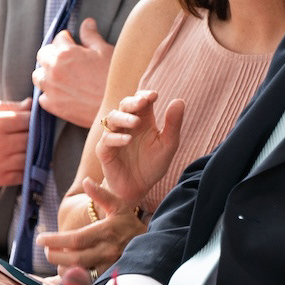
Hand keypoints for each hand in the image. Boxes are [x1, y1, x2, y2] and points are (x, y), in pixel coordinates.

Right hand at [0, 97, 32, 188]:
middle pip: (32, 139)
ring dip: (35, 153)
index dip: (35, 119)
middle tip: (38, 133)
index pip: (29, 120)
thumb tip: (31, 105)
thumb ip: (6, 106)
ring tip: (34, 147)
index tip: (36, 119)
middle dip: (37, 136)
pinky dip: (28, 169)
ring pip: (30, 158)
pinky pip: (22, 175)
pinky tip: (26, 161)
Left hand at [32, 18, 113, 126]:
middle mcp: (54, 70)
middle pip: (43, 55)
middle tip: (67, 59)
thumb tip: (87, 23)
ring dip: (47, 73)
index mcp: (66, 53)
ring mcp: (52, 89)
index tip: (73, 44)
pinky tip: (63, 93)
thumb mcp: (105, 52)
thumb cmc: (115, 77)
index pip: (59, 38)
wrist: (119, 107)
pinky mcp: (54, 106)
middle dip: (54, 54)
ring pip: (38, 76)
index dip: (68, 39)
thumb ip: (91, 36)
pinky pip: (43, 97)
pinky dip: (50, 94)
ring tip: (62, 76)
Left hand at [42, 178, 145, 272]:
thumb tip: (86, 181)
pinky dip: (73, 275)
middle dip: (55, 255)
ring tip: (55, 257)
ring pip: (79, 271)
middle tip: (45, 250)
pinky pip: (86, 280)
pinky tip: (66, 268)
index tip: (40, 239)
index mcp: (107, 231)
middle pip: (74, 258)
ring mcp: (109, 265)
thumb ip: (101, 194)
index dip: (56, 240)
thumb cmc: (130, 223)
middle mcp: (107, 250)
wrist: (151, 245)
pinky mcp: (109, 275)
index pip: (76, 239)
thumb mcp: (119, 205)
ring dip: (62, 266)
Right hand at [98, 89, 184, 206]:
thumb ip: (173, 124)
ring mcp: (114, 137)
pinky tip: (128, 139)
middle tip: (143, 102)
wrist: (138, 189)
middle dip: (132, 102)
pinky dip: (116, 138)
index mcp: (143, 120)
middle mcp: (127, 125)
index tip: (155, 95)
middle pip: (124, 105)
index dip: (145, 95)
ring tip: (136, 122)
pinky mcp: (105, 152)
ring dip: (124, 118)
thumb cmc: (153, 165)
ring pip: (112, 119)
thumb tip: (179, 100)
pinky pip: (106, 141)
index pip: (141, 100)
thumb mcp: (168, 145)